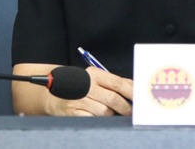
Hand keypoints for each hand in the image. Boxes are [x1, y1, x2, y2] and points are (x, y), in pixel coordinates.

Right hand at [12, 63, 132, 116]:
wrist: (53, 94)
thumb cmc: (81, 86)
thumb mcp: (96, 79)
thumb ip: (114, 83)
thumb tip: (135, 90)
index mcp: (94, 74)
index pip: (118, 83)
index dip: (131, 92)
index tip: (141, 99)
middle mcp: (86, 85)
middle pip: (113, 99)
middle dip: (125, 108)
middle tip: (131, 113)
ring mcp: (78, 99)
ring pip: (104, 112)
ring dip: (112, 115)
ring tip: (113, 115)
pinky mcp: (72, 112)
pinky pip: (92, 120)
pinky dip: (98, 121)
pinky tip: (100, 119)